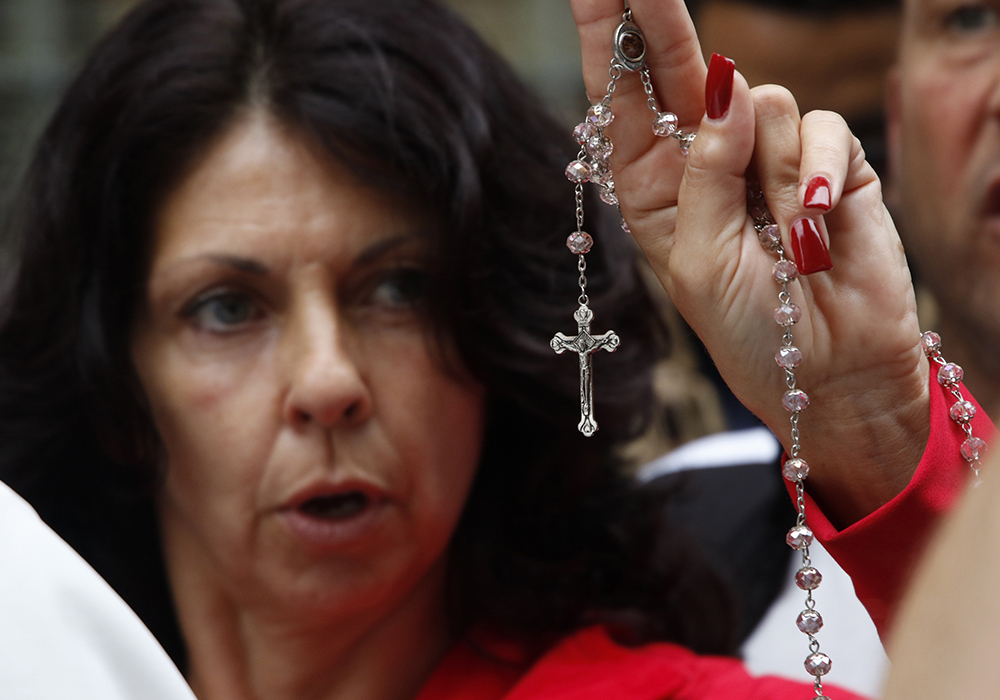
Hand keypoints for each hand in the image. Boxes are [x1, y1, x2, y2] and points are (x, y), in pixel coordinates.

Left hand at [570, 0, 928, 525]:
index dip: (607, 42)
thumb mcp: (698, 264)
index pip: (624, 102)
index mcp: (654, 187)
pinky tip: (812, 227)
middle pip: (680, 68)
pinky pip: (814, 128)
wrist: (830, 372)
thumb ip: (704, 178)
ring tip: (778, 239)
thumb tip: (728, 90)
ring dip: (765, 174)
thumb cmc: (748, 331)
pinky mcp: (824, 158)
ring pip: (758, 101)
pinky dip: (811, 177)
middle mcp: (705, 159)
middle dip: (659, 20)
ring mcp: (764, 154)